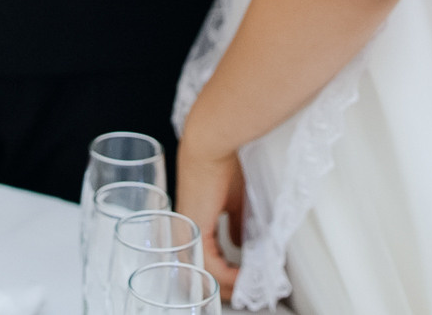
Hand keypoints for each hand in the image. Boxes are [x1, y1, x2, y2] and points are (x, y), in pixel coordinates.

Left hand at [174, 132, 245, 298]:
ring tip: (247, 287)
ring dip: (227, 283)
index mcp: (191, 221)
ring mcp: (187, 231)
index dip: (224, 271)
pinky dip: (227, 276)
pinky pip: (209, 265)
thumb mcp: (233, 200)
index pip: (203, 257)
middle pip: (200, 271)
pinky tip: (243, 278)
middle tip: (244, 290)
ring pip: (203, 272)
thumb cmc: (222, 161)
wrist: (211, 142)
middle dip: (224, 284)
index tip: (242, 278)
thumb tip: (240, 243)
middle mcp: (185, 229)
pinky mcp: (195, 230)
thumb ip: (235, 224)